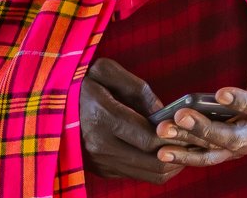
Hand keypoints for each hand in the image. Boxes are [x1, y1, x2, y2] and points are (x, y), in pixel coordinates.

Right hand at [80, 57, 188, 183]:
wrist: (48, 102)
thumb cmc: (79, 80)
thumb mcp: (105, 70)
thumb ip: (138, 88)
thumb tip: (163, 113)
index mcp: (102, 117)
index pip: (149, 138)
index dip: (177, 135)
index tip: (192, 125)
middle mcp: (100, 146)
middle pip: (154, 162)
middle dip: (181, 153)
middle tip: (198, 139)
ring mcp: (100, 162)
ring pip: (149, 175)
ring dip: (173, 164)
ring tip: (187, 146)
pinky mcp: (100, 170)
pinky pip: (137, 176)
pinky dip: (156, 167)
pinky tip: (166, 150)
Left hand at [154, 31, 246, 166]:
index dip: (242, 102)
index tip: (220, 93)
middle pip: (233, 137)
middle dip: (205, 128)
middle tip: (180, 115)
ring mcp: (245, 143)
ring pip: (216, 150)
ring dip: (189, 142)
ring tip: (163, 131)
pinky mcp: (230, 148)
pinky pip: (207, 155)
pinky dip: (186, 155)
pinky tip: (162, 151)